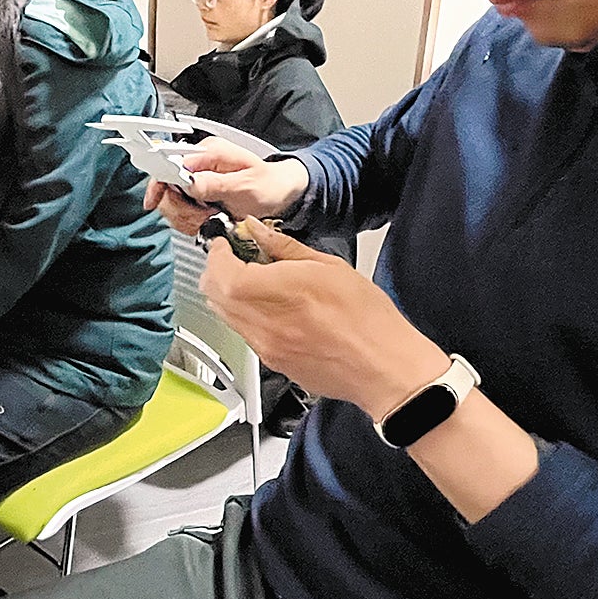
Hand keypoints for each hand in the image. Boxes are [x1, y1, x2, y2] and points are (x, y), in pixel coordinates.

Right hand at [144, 139, 307, 234]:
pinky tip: (206, 220)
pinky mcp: (198, 195)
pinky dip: (191, 222)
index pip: (168, 163)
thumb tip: (189, 182)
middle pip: (166, 187)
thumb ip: (215, 183)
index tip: (158, 202)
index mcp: (209, 152)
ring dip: (187, 217)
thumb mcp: (245, 185)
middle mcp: (200, 164)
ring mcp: (198, 180)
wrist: (282, 193)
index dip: (161, 184)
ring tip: (210, 217)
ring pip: (171, 203)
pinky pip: (181, 212)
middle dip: (182, 208)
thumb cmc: (270, 184)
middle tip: (203, 214)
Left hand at [201, 220, 446, 420]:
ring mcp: (264, 348)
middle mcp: (261, 324)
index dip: (217, 253)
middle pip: (213, 295)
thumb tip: (258, 231)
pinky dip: (247, 316)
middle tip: (238, 258)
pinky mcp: (273, 364)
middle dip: (217, 272)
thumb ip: (284, 248)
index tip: (226, 243)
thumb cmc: (367, 319)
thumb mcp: (328, 266)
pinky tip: (273, 307)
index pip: (219, 270)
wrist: (383, 367)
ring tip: (258, 282)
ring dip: (230, 295)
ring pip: (225, 316)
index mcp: (273, 292)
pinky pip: (245, 334)